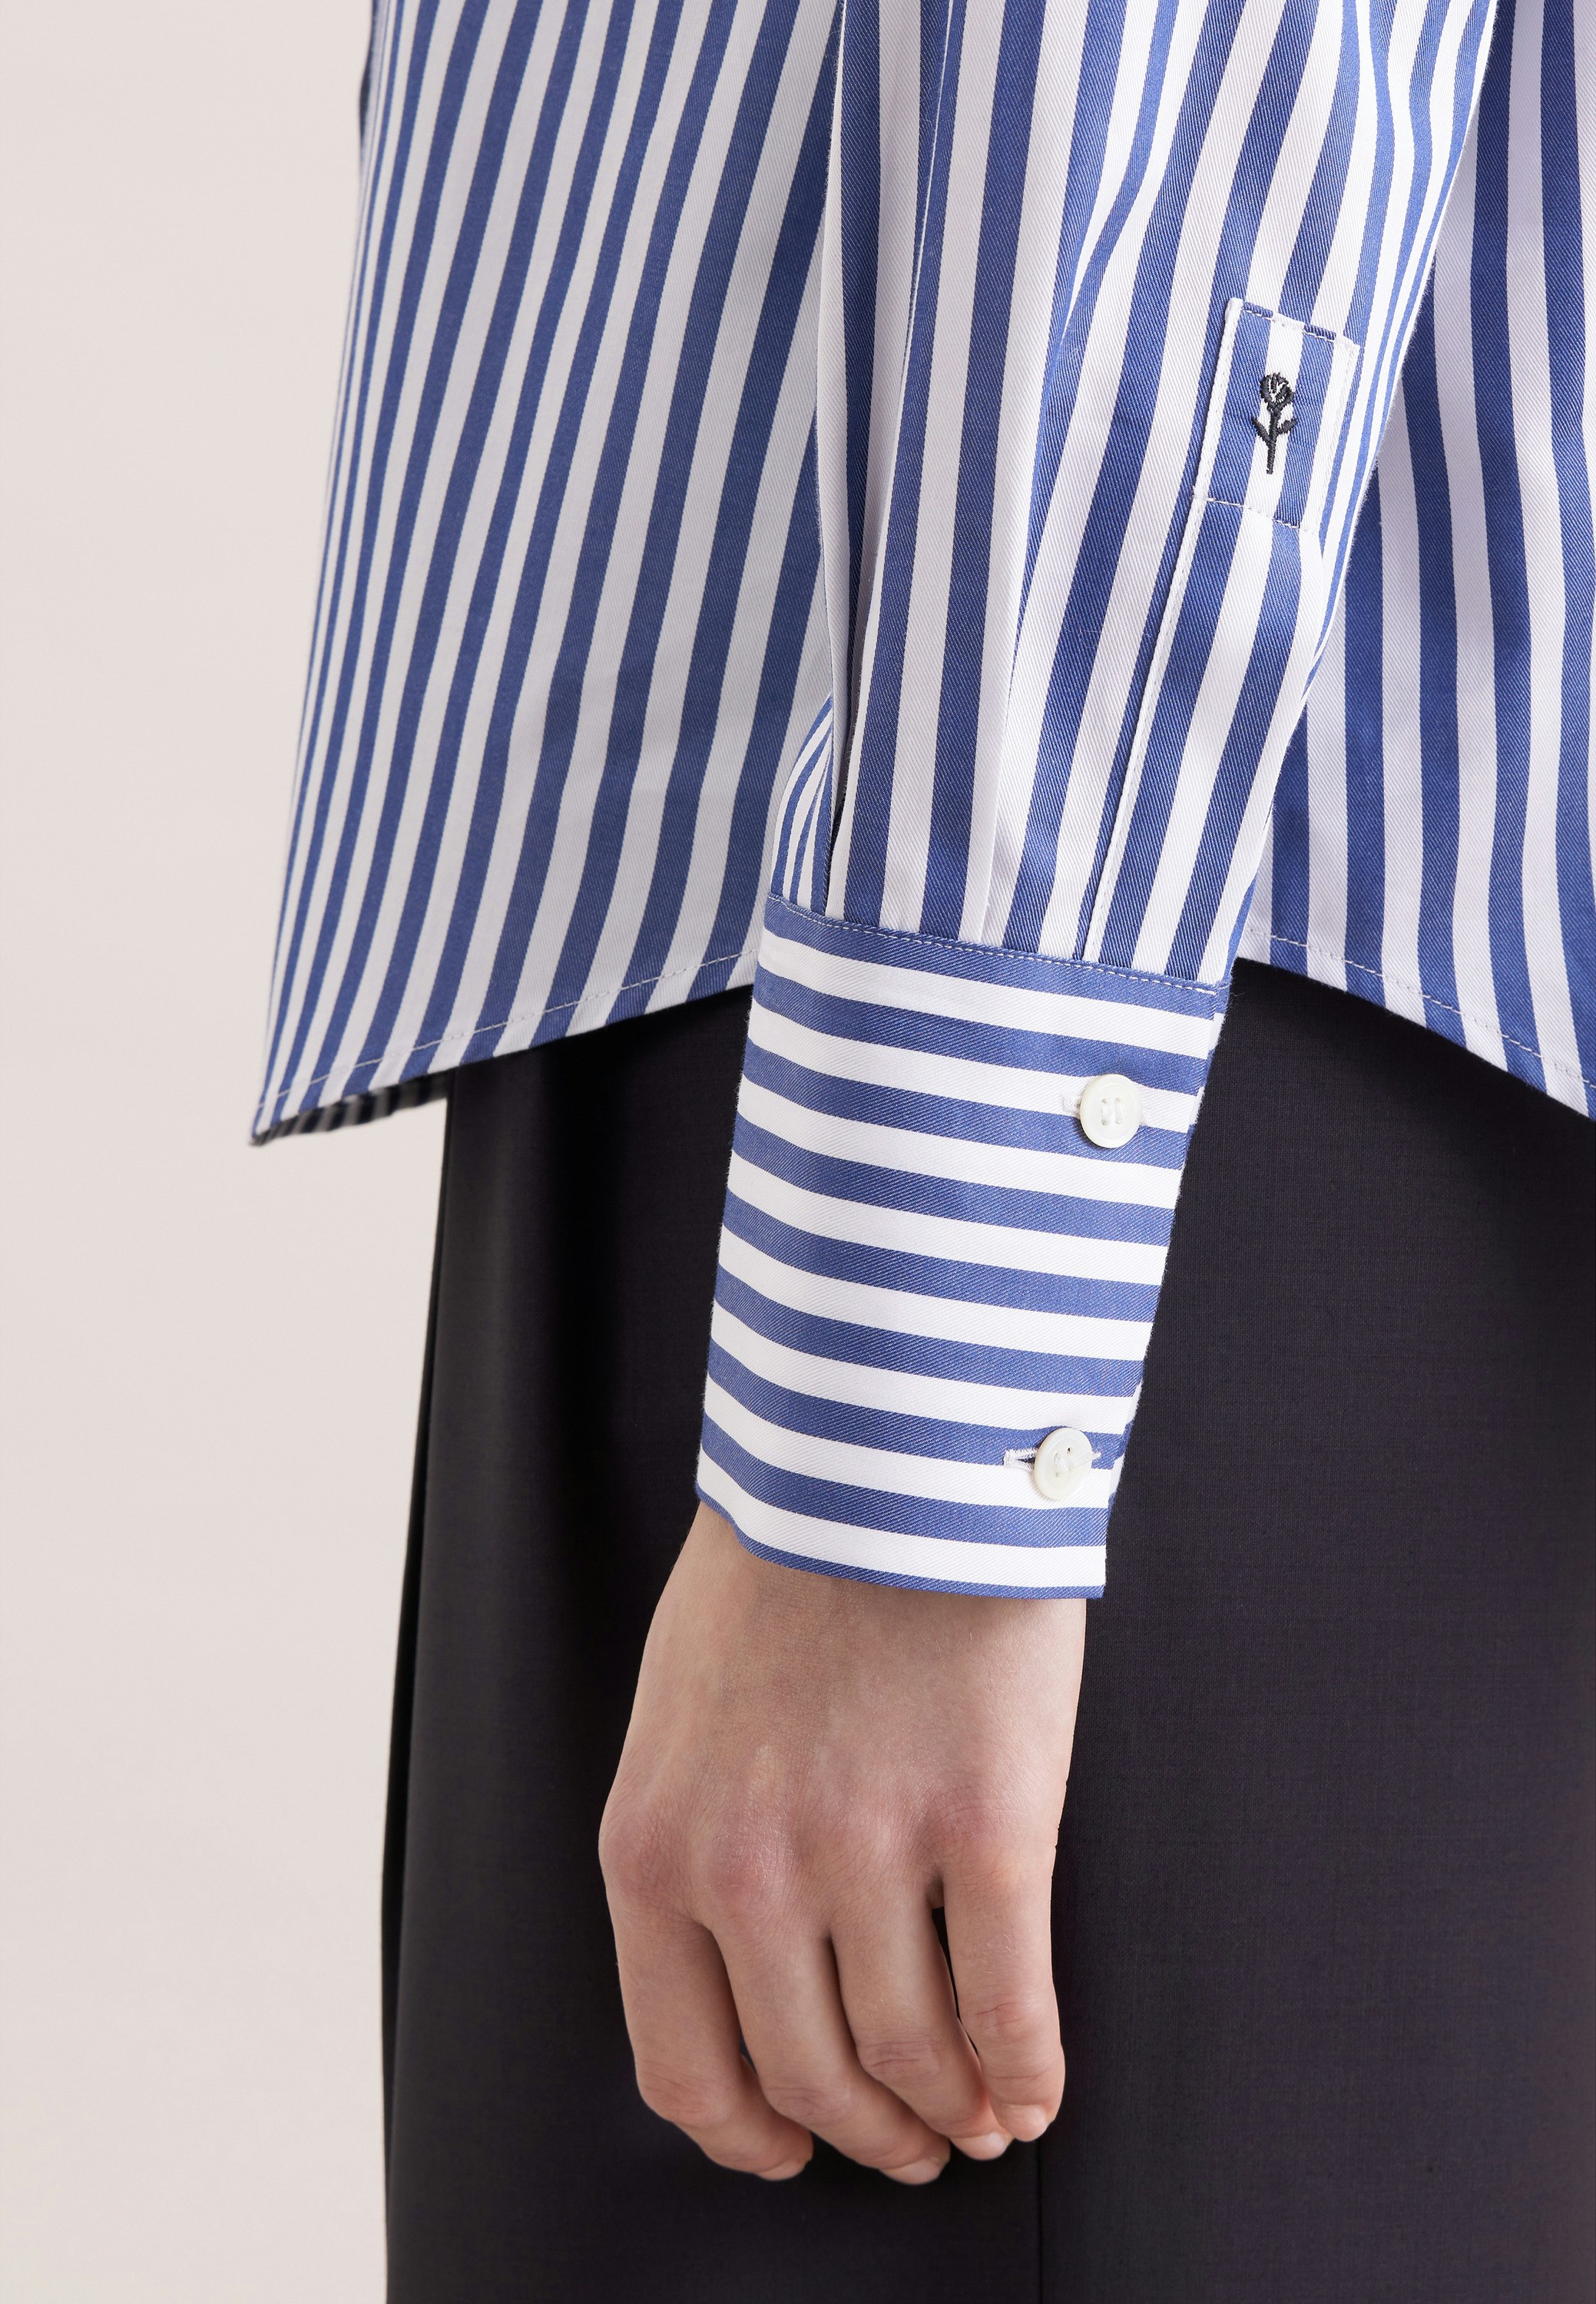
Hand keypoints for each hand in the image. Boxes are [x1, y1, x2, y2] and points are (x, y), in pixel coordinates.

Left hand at [598, 1503, 1085, 2182]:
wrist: (875, 1455)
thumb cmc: (779, 1573)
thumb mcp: (677, 1715)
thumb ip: (694, 1842)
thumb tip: (745, 1967)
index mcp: (655, 1848)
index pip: (684, 2064)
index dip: (747, 2135)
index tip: (790, 2148)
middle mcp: (748, 1874)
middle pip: (812, 2076)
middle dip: (867, 2134)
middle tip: (912, 2145)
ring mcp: (869, 1854)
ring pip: (913, 2055)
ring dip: (953, 2111)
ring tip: (980, 2119)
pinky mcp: (986, 1826)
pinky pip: (1010, 2002)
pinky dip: (1028, 2069)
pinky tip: (1036, 2089)